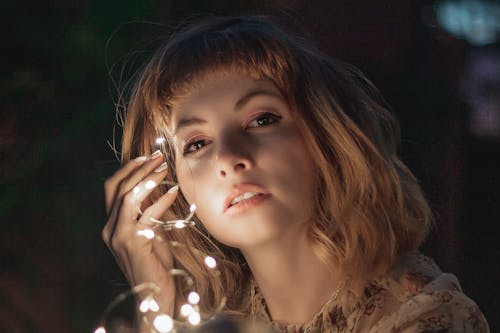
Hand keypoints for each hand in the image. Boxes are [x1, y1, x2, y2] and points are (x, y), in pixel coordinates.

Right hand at [102, 151, 177, 314]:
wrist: (155, 293)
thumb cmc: (157, 264)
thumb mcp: (152, 232)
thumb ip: (149, 213)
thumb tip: (160, 187)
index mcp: (112, 224)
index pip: (112, 188)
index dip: (127, 169)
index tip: (146, 157)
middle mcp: (110, 228)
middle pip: (118, 187)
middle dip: (138, 168)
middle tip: (158, 156)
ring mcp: (118, 235)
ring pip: (127, 196)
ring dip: (147, 178)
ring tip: (164, 167)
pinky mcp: (132, 242)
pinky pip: (145, 214)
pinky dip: (160, 200)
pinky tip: (173, 192)